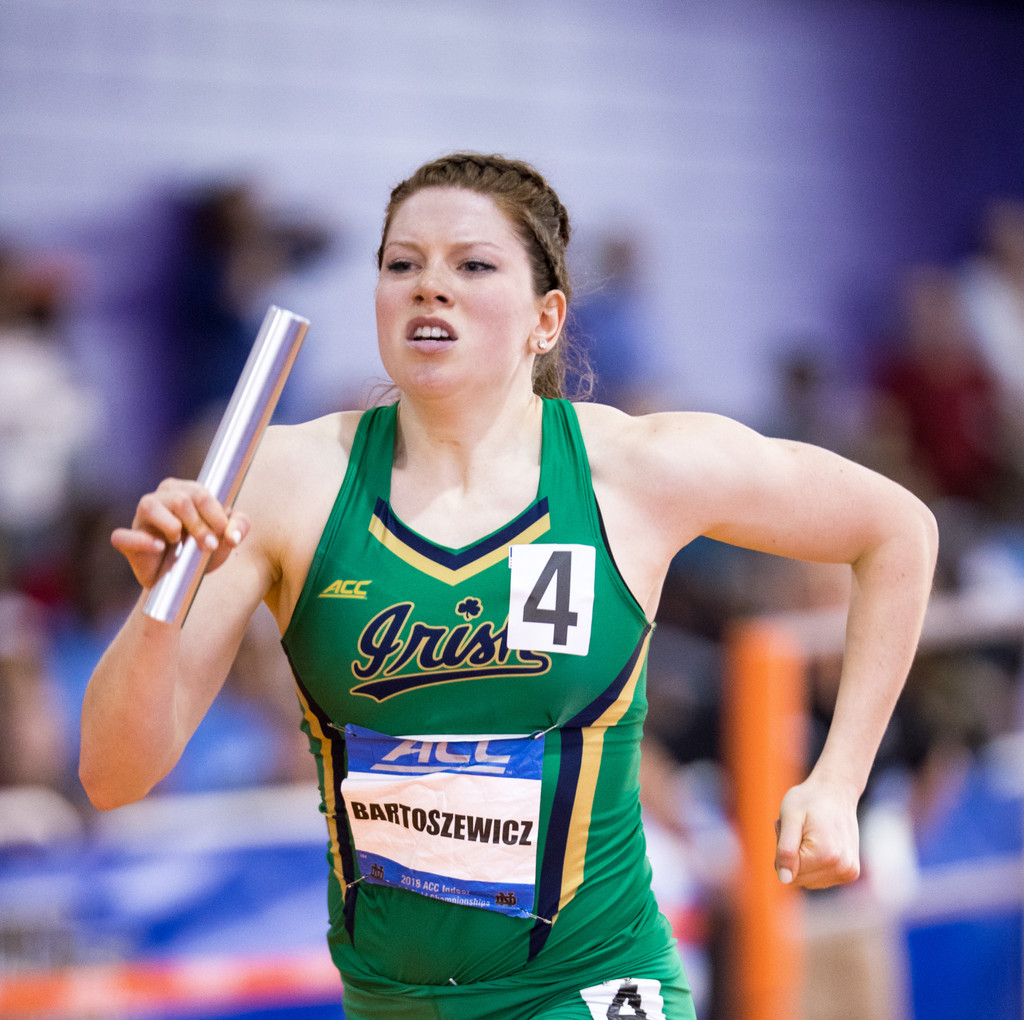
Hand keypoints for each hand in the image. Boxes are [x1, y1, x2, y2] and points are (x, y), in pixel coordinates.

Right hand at [111, 478, 249, 589]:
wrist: (182, 579)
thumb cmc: (203, 549)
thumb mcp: (228, 537)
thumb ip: (239, 526)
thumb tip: (232, 535)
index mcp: (184, 490)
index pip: (200, 493)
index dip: (215, 515)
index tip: (225, 535)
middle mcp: (160, 498)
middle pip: (180, 500)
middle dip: (199, 525)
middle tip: (209, 545)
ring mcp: (140, 518)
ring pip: (149, 506)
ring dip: (172, 526)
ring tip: (180, 541)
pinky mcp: (127, 541)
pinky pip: (123, 535)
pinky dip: (141, 541)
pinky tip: (159, 547)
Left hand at [774, 771, 860, 889]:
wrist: (836, 790)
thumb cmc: (809, 800)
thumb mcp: (789, 818)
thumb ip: (785, 849)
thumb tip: (784, 879)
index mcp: (826, 855)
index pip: (789, 874)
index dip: (782, 850)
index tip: (788, 828)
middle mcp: (842, 868)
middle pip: (799, 879)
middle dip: (792, 856)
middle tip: (796, 830)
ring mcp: (849, 872)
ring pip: (808, 880)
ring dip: (802, 860)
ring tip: (807, 834)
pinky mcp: (851, 872)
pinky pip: (820, 878)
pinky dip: (813, 863)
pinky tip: (818, 841)